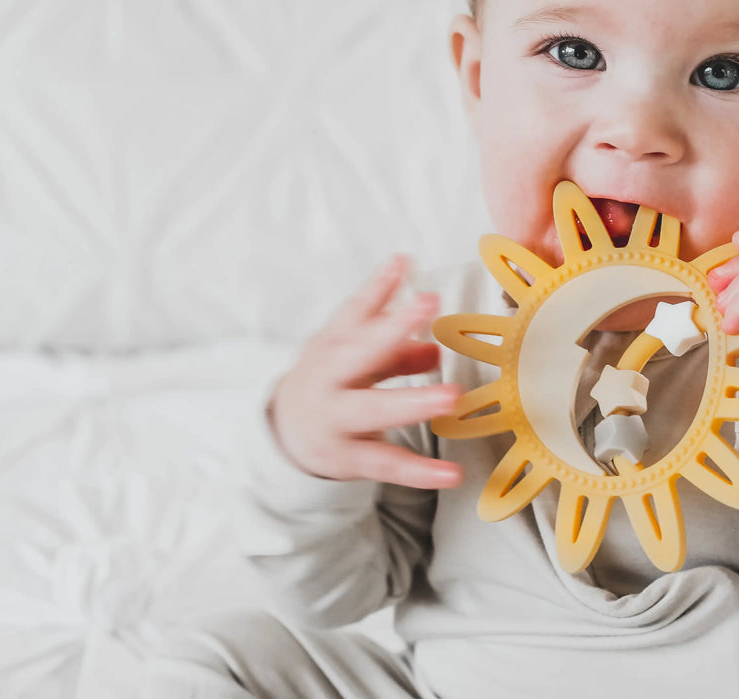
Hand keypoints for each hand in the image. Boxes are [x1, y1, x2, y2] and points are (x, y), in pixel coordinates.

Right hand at [267, 254, 463, 486]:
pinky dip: (420, 473)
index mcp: (332, 346)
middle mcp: (330, 380)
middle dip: (391, 329)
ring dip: (413, 402)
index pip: (354, 312)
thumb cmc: (330, 378)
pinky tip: (452, 475)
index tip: (406, 263)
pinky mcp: (348, 459)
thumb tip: (426, 301)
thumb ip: (387, 323)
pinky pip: (387, 465)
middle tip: (428, 306)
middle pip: (359, 353)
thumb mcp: (349, 347)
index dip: (379, 287)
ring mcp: (336, 420)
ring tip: (453, 397)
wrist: (285, 433)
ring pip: (374, 410)